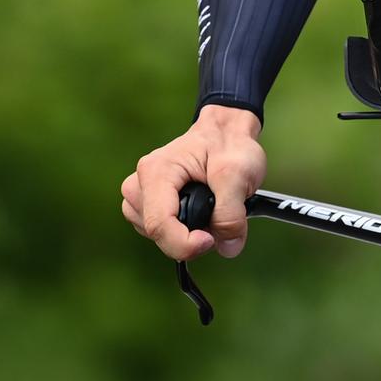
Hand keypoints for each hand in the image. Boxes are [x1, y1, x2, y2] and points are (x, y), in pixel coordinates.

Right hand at [122, 104, 266, 261]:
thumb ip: (232, 213)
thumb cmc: (230, 145)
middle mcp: (141, 182)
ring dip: (185, 235)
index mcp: (157, 170)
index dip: (185, 243)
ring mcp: (142, 194)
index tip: (211, 240)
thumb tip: (227, 248)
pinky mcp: (149, 204)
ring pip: (156, 236)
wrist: (227, 133)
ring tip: (207, 210)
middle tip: (216, 218)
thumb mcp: (239, 174)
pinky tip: (198, 213)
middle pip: (156, 233)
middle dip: (188, 238)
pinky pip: (160, 233)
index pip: (159, 224)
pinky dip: (181, 231)